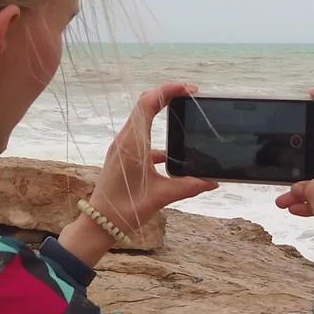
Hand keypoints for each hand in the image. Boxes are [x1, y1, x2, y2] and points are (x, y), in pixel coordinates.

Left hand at [61, 82, 217, 262]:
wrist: (100, 224)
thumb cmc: (126, 209)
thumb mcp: (162, 196)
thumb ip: (189, 186)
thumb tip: (213, 182)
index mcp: (133, 143)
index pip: (148, 103)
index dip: (168, 90)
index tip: (189, 89)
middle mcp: (125, 140)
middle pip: (143, 104)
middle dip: (166, 95)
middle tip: (188, 95)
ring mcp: (120, 148)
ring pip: (140, 119)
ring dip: (159, 112)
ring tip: (181, 113)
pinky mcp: (120, 157)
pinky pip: (138, 138)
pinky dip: (154, 136)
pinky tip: (170, 154)